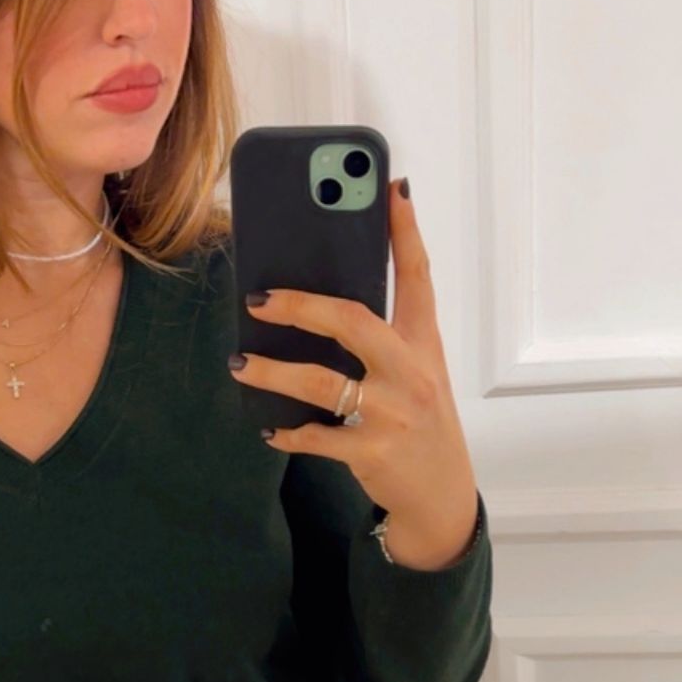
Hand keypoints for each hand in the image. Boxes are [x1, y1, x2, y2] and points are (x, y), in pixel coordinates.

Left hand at [235, 179, 478, 552]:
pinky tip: (270, 428)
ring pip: (321, 382)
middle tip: (258, 298)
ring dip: (273, 372)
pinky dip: (289, 433)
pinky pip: (317, 436)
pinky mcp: (373, 451)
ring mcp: (393, 412)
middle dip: (301, 304)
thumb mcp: (415, 372)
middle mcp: (413, 371)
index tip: (392, 187)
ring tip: (240, 363)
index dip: (405, 230)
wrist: (440, 494)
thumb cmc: (418, 421)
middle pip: (353, 320)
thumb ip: (381, 337)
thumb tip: (315, 300)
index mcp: (424, 343)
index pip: (417, 275)